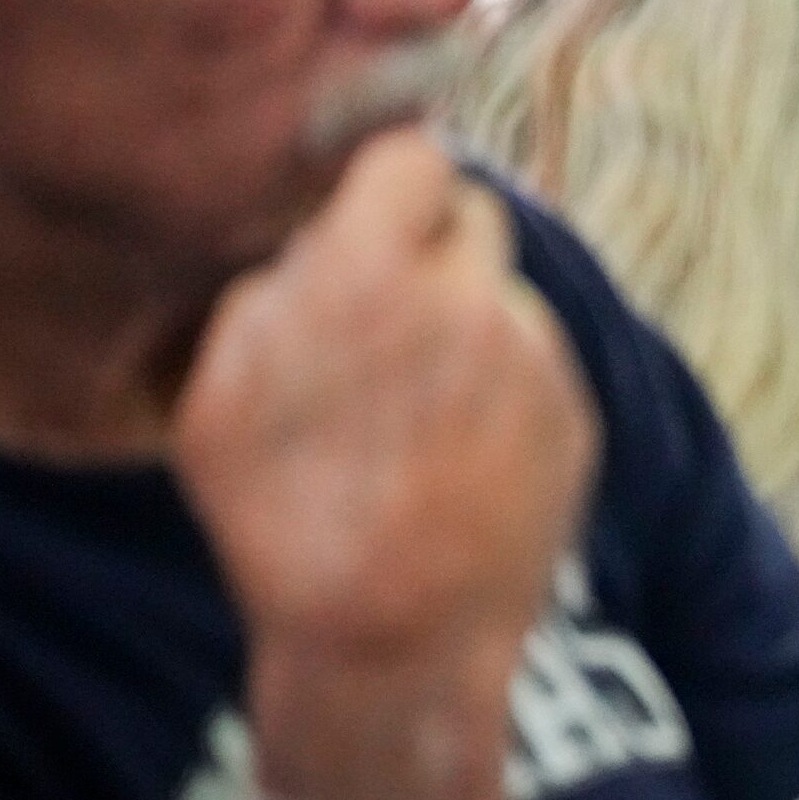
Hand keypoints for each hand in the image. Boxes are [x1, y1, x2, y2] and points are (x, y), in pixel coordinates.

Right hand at [173, 131, 597, 799]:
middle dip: (433, 253)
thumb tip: (318, 234)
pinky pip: (537, 366)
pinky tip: (461, 456)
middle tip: (392, 317)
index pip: (412, 155)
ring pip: (506, 296)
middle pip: (472, 217)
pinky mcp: (578, 411)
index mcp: (372, 278)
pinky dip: (503, 391)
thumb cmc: (285, 525)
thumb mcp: (220, 398)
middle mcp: (472, 300)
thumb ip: (272, 290)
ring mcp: (537, 357)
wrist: (396, 644)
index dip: (391, 182)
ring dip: (468, 326)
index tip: (376, 214)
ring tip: (419, 415)